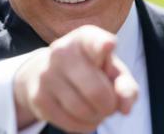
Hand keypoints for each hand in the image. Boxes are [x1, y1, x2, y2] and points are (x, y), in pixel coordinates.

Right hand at [13, 25, 138, 132]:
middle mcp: (62, 51)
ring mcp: (46, 74)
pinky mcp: (38, 97)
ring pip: (82, 110)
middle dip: (109, 105)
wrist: (44, 73)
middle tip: (109, 104)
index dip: (103, 45)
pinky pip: (69, 123)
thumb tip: (125, 108)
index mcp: (85, 38)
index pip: (94, 41)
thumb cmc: (90, 71)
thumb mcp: (112, 71)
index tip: (109, 45)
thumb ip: (126, 86)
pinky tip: (83, 116)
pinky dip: (83, 125)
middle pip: (96, 91)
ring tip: (96, 110)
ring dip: (96, 117)